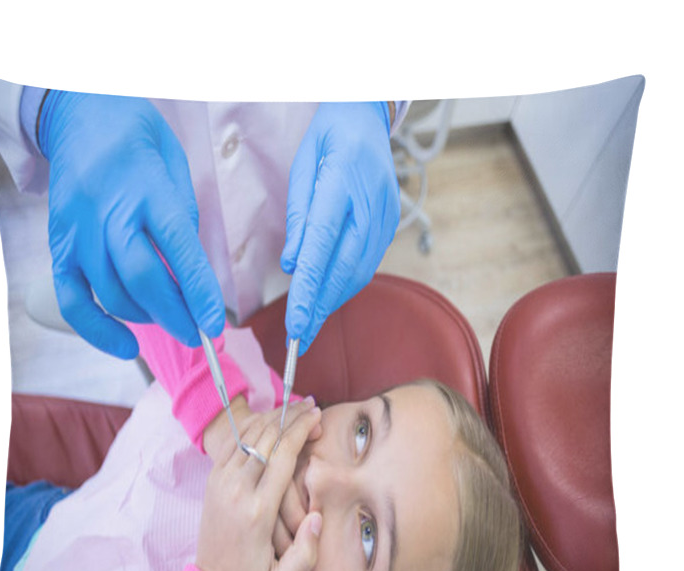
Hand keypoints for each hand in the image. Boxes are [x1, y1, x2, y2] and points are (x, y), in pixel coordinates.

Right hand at [38, 91, 224, 358]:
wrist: (79, 115)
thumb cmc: (139, 145)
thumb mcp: (176, 170)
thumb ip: (184, 224)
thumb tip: (195, 282)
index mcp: (148, 188)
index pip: (178, 247)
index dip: (198, 292)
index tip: (215, 324)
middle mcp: (108, 210)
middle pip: (141, 278)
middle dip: (175, 316)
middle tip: (197, 335)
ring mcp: (78, 229)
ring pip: (111, 293)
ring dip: (146, 318)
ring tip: (170, 321)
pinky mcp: (59, 246)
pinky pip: (72, 300)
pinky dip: (98, 330)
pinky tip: (126, 346)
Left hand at [202, 396, 319, 558]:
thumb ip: (306, 555)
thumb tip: (317, 517)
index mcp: (258, 512)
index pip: (282, 456)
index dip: (302, 430)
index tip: (319, 416)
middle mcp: (237, 491)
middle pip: (266, 438)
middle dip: (291, 417)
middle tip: (312, 406)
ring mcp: (221, 483)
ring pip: (248, 436)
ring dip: (272, 418)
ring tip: (295, 408)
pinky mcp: (213, 482)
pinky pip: (234, 444)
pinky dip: (253, 427)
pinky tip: (271, 421)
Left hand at [281, 102, 399, 351]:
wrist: (368, 117)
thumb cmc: (328, 139)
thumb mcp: (302, 167)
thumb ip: (298, 218)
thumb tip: (293, 265)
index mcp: (341, 184)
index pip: (320, 248)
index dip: (308, 292)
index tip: (296, 325)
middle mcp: (369, 205)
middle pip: (343, 270)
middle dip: (319, 309)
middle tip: (298, 341)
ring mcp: (385, 217)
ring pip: (358, 273)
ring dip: (333, 302)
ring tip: (310, 326)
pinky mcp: (390, 225)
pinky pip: (367, 264)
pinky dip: (346, 286)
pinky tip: (328, 298)